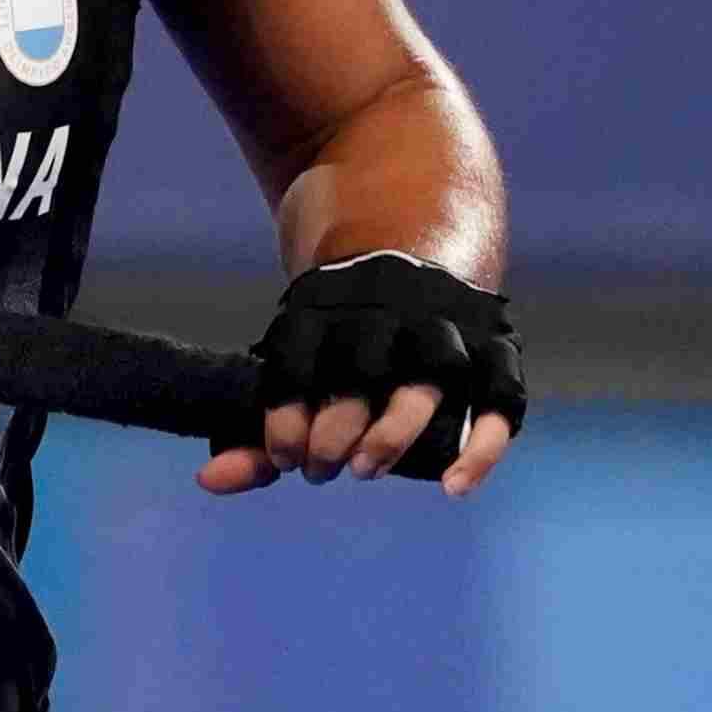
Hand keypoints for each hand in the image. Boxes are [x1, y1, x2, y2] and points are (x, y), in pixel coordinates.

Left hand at [198, 250, 525, 499]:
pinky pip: (503, 393)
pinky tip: (453, 486)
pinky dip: (485, 442)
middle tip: (321, 469)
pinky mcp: (494, 341)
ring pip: (433, 373)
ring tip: (367, 469)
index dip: (285, 414)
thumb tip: (208, 482)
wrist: (413, 226)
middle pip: (363, 368)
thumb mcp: (294, 357)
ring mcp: (445, 321)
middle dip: (336, 429)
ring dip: (398, 427)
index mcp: (325, 303)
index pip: (298, 358)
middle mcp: (387, 308)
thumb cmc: (338, 328)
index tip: (283, 454)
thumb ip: (257, 430)